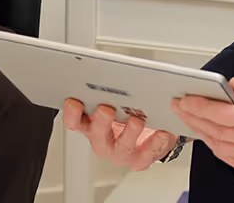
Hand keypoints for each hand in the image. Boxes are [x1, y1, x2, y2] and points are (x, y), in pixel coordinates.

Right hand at [62, 99, 178, 171]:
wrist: (151, 132)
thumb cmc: (128, 112)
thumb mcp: (115, 100)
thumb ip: (108, 90)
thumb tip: (108, 74)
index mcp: (91, 124)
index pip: (74, 121)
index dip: (72, 113)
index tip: (75, 101)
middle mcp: (103, 141)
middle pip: (96, 135)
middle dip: (101, 122)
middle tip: (106, 109)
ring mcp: (120, 153)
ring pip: (121, 148)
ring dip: (128, 134)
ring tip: (137, 120)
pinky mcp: (140, 160)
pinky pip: (147, 155)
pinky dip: (155, 143)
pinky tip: (161, 132)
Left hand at [172, 77, 233, 177]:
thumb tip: (225, 86)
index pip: (223, 114)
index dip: (200, 107)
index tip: (185, 100)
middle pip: (217, 131)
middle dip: (194, 118)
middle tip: (180, 107)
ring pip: (219, 146)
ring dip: (200, 132)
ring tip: (189, 118)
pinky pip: (227, 157)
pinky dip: (213, 144)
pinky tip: (205, 133)